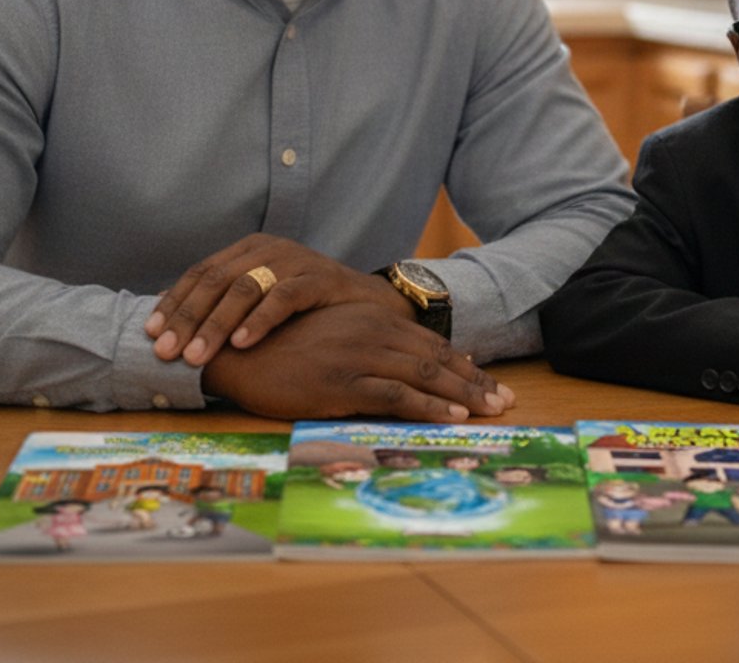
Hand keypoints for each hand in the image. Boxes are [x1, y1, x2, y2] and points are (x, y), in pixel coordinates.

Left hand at [144, 233, 399, 365]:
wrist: (373, 304)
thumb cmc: (311, 310)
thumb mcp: (264, 302)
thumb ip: (227, 307)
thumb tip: (173, 330)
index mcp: (249, 250)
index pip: (201, 272)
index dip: (174, 302)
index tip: (150, 333)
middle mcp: (268, 249)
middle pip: (216, 280)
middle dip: (187, 317)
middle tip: (165, 351)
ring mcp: (295, 260)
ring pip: (245, 288)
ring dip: (215, 324)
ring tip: (196, 355)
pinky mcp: (320, 278)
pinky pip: (284, 297)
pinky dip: (260, 321)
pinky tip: (241, 343)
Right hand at [198, 301, 514, 421]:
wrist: (233, 353)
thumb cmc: (278, 352)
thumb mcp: (328, 344)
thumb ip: (363, 351)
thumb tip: (397, 373)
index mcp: (369, 320)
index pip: (426, 344)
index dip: (461, 366)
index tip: (489, 384)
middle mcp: (369, 332)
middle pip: (434, 358)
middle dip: (474, 382)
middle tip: (505, 402)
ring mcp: (357, 355)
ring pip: (423, 375)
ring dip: (462, 395)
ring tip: (491, 411)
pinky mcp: (341, 380)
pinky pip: (395, 394)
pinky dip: (427, 407)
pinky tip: (449, 418)